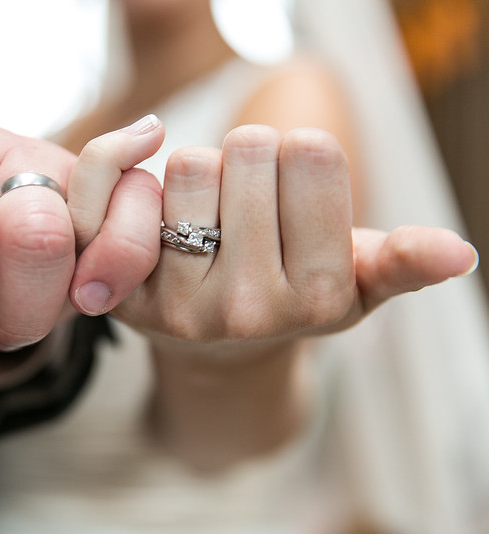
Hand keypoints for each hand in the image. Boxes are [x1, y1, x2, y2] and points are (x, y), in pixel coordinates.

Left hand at [75, 125, 477, 353]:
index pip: (312, 151)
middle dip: (250, 159)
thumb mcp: (355, 284)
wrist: (216, 352)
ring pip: (191, 164)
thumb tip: (458, 254)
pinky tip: (167, 223)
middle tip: (248, 200)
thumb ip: (402, 263)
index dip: (301, 154)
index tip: (295, 188)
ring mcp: (186, 305)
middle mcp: (252, 306)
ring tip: (211, 213)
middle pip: (247, 148)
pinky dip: (151, 189)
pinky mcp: (132, 295)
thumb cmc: (292, 294)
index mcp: (321, 293)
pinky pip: (134, 194)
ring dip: (202, 174)